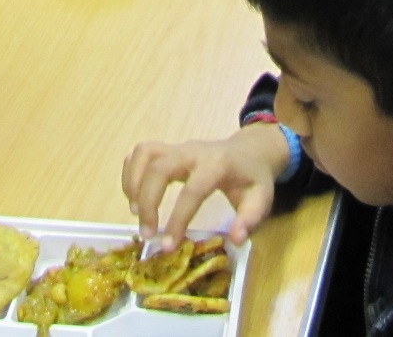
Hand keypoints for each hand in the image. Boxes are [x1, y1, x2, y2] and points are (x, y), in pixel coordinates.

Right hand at [124, 124, 291, 246]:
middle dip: (148, 201)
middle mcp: (193, 151)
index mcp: (217, 165)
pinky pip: (141, 152)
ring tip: (136, 213)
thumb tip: (235, 239)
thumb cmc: (252, 178)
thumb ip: (250, 219)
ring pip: (145, 154)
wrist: (249, 151)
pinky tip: (134, 196)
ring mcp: (178, 147)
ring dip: (134, 183)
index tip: (168, 245)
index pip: (192, 190)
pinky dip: (131, 172)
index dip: (178, 219)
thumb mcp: (261, 199)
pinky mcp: (169, 148)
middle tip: (146, 233)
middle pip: (160, 168)